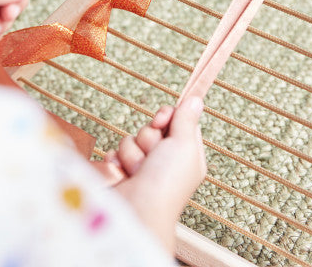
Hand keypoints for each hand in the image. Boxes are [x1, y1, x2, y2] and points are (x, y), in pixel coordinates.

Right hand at [103, 98, 206, 251]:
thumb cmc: (166, 182)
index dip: (168, 116)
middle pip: (152, 128)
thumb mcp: (184, 145)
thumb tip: (196, 100)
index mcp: (186, 155)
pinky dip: (117, 162)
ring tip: (139, 171)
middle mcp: (164, 161)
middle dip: (148, 138)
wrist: (136, 212)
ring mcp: (142, 168)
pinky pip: (115, 152)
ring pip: (131, 139)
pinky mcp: (121, 174)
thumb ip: (187, 120)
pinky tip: (123, 174)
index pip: (177, 122)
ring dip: (133, 153)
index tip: (162, 120)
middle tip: (153, 155)